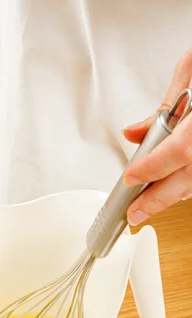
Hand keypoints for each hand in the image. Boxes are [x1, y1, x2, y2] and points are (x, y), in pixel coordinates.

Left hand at [123, 47, 191, 225]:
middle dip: (158, 199)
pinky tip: (183, 189)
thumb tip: (136, 132)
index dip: (151, 169)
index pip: (179, 151)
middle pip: (190, 178)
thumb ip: (165, 105)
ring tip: (154, 202)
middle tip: (136, 212)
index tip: (131, 178)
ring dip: (178, 194)